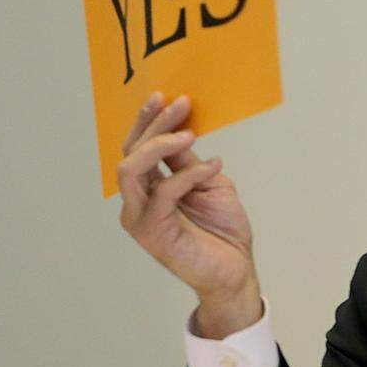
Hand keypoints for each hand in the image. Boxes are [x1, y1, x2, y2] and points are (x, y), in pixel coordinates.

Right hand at [118, 92, 261, 337]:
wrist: (236, 270)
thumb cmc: (222, 229)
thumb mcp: (207, 182)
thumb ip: (188, 160)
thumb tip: (181, 126)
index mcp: (149, 187)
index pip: (137, 147)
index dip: (148, 120)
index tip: (166, 96)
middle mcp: (137, 201)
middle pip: (131, 152)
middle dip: (153, 124)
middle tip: (181, 104)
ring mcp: (140, 217)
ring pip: (131, 169)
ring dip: (160, 145)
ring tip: (190, 133)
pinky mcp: (152, 232)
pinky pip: (164, 193)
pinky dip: (189, 175)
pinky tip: (214, 166)